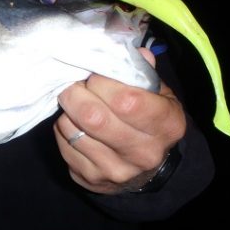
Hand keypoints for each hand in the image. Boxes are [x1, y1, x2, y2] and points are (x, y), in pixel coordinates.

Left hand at [54, 48, 185, 193]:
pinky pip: (63, 144)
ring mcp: (116, 170)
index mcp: (166, 126)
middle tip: (75, 85)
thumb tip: (134, 51)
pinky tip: (75, 124)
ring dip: (68, 111)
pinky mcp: (90, 178)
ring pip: (72, 129)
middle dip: (76, 93)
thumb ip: (142, 71)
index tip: (95, 76)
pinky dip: (63, 129)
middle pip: (93, 117)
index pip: (125, 100)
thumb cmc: (149, 119)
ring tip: (76, 104)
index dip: (102, 82)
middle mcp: (144, 153)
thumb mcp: (158, 94)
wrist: (147, 170)